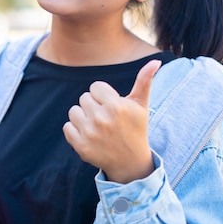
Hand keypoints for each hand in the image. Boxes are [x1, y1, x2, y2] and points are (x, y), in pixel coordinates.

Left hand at [63, 59, 160, 182]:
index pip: (95, 87)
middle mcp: (101, 119)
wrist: (130, 162)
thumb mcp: (141, 105)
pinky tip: (89, 136)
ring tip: (97, 127)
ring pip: (73, 111)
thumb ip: (144, 81)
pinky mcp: (80, 146)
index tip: (112, 107)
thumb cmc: (135, 129)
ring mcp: (90, 133)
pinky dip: (75, 131)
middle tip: (106, 119)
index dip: (103, 96)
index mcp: (116, 106)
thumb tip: (155, 61)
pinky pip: (67, 127)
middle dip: (93, 106)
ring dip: (83, 117)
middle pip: (84, 98)